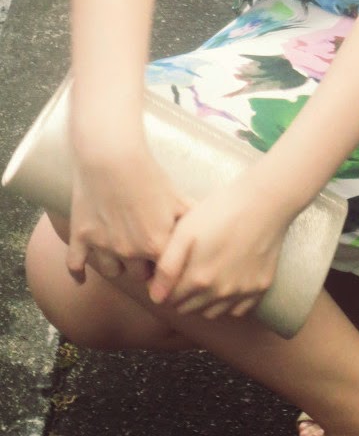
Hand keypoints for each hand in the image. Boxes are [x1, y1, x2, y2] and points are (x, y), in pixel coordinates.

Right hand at [67, 149, 187, 285]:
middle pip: (138, 275)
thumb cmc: (149, 175)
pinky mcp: (80, 238)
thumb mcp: (176, 197)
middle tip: (145, 257)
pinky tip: (82, 277)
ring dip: (117, 265)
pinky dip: (77, 272)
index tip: (167, 266)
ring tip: (121, 254)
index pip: (165, 273)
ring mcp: (103, 247)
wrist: (112, 157)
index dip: (167, 270)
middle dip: (143, 268)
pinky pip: (75, 265)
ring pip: (111, 271)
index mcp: (156, 246)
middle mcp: (129, 253)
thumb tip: (207, 231)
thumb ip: (190, 219)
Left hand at [147, 178, 289, 321]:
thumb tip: (156, 296)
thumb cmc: (219, 211)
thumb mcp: (184, 232)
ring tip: (204, 275)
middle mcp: (220, 293)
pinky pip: (238, 309)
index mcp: (198, 280)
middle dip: (181, 295)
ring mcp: (242, 292)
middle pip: (188, 309)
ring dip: (202, 301)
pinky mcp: (260, 288)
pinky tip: (226, 280)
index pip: (168, 300)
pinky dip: (228, 302)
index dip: (163, 287)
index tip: (167, 272)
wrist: (263, 202)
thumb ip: (167, 268)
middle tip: (185, 270)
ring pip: (212, 312)